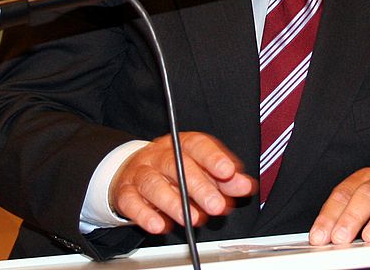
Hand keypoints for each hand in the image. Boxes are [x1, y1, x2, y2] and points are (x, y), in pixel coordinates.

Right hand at [109, 132, 255, 234]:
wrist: (135, 171)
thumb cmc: (175, 170)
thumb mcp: (203, 170)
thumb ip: (225, 179)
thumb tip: (244, 186)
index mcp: (182, 144)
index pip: (197, 146)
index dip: (213, 158)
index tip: (228, 172)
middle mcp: (159, 155)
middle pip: (176, 165)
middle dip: (198, 186)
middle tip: (216, 205)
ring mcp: (140, 172)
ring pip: (153, 183)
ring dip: (173, 203)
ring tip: (192, 219)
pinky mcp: (125, 192)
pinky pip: (132, 202)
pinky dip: (145, 215)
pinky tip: (160, 225)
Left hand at [307, 168, 369, 245]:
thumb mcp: (366, 200)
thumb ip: (346, 215)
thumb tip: (325, 237)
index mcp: (366, 178)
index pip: (344, 193)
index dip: (330, 215)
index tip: (320, 236)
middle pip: (368, 194)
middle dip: (352, 217)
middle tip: (341, 237)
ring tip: (369, 237)